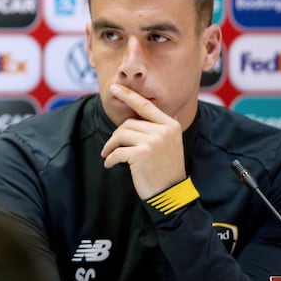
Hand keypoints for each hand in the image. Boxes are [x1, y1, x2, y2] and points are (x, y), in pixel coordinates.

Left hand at [100, 84, 185, 198]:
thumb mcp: (169, 143)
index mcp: (170, 125)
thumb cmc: (166, 168)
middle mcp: (163, 130)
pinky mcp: (141, 154)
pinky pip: (117, 151)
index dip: (128, 95)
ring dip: (110, 146)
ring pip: (120, 135)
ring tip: (108, 155)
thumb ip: (158, 127)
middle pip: (128, 123)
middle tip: (112, 148)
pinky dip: (110, 159)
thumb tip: (141, 110)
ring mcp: (153, 141)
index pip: (145, 105)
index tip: (114, 88)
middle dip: (116, 135)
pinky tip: (109, 164)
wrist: (172, 193)